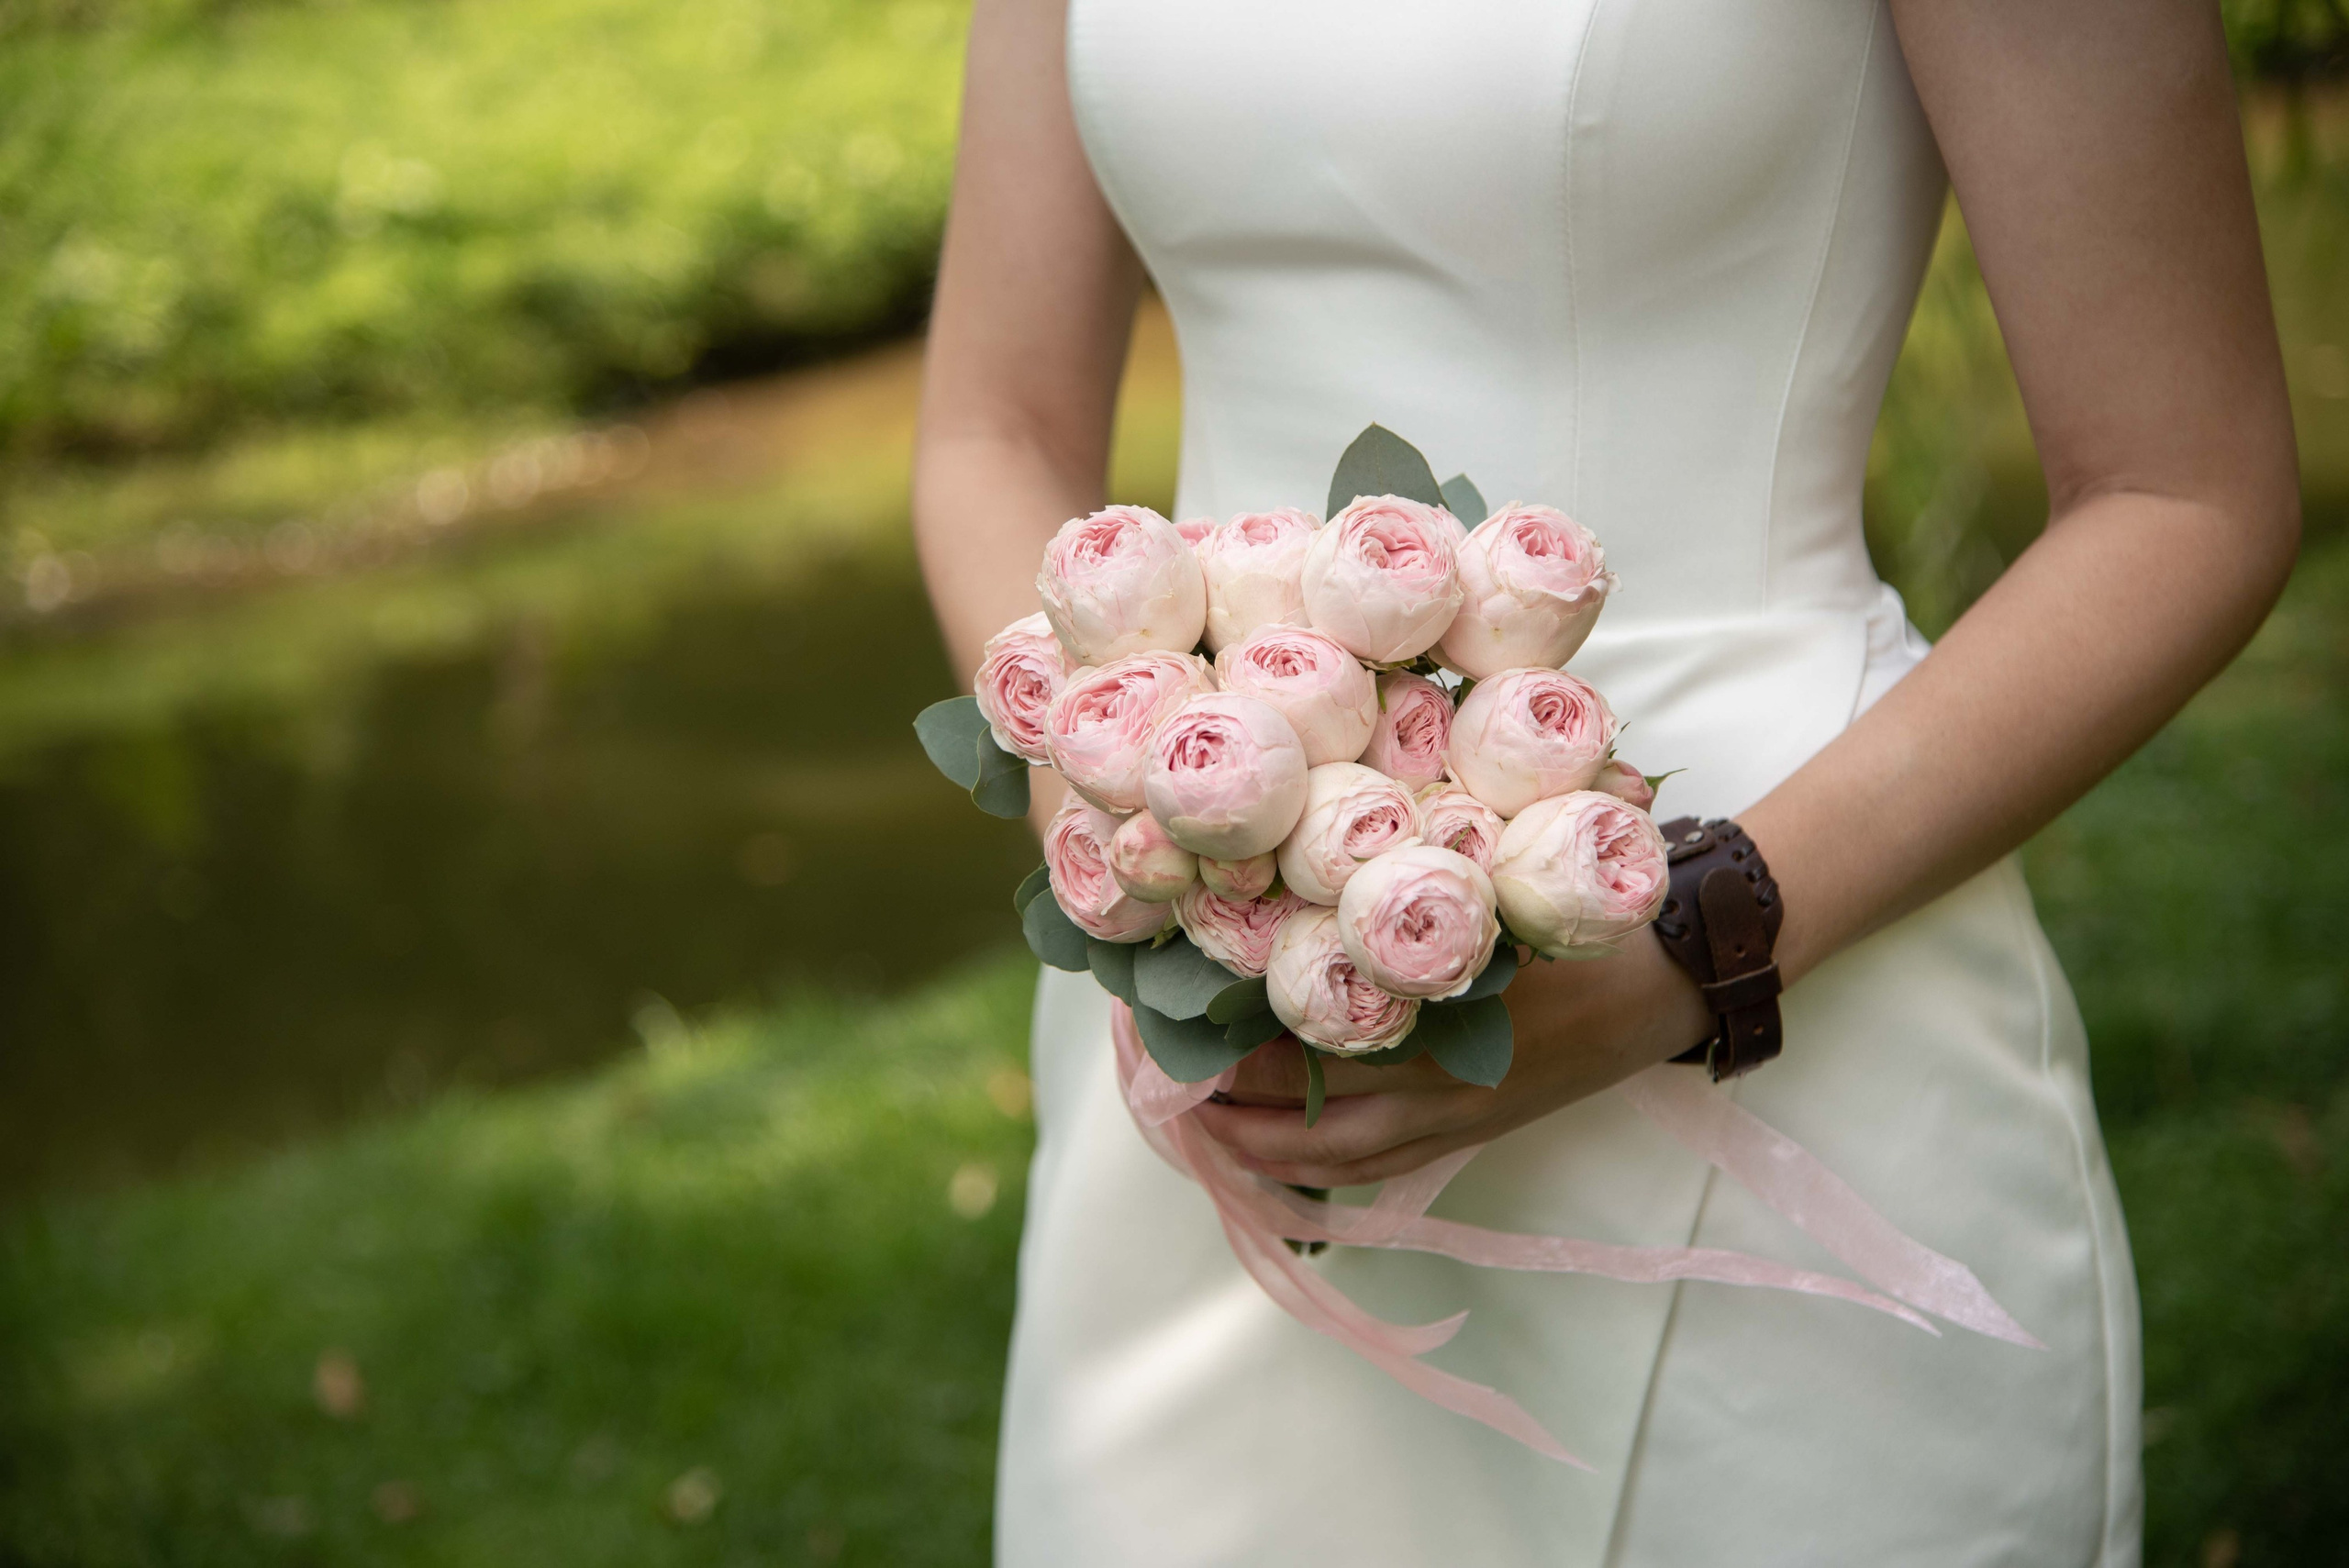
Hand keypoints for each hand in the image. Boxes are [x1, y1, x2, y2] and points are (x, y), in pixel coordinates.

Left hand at [1190, 931, 1712, 1186]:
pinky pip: (1389, 1167)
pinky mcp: (1480, 1130)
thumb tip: (1296, 920)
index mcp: (1437, 1043)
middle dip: (1237, 1128)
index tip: (1176, 1038)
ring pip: (1348, 1163)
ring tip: (1215, 1140)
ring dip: (1275, 1160)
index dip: (1236, 1059)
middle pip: (1315, 1136)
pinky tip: (1294, 1154)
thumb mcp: (1483, 918)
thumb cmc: (1576, 933)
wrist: (1669, 977)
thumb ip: (1396, 932)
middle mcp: (1443, 1098)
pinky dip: (1331, 1168)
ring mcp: (1463, 1123)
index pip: (1310, 1067)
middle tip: (1176, 1107)